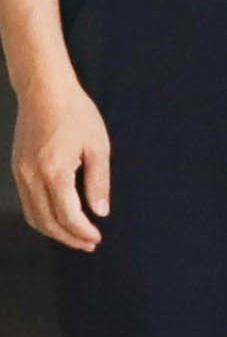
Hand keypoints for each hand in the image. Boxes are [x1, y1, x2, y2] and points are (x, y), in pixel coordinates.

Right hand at [9, 85, 103, 251]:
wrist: (44, 92)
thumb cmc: (76, 115)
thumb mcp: (98, 147)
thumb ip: (99, 182)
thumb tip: (100, 212)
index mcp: (55, 172)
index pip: (67, 215)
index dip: (82, 231)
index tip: (97, 239)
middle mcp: (31, 177)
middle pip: (46, 221)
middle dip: (68, 237)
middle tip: (88, 244)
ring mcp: (20, 174)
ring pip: (32, 215)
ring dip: (53, 231)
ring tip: (75, 236)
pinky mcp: (16, 169)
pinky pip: (26, 203)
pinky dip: (41, 217)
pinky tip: (58, 218)